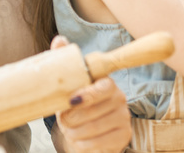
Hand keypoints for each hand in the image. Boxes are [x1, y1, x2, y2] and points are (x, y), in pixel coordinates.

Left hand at [51, 36, 130, 152]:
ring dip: (73, 133)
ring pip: (91, 130)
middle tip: (64, 119)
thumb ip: (64, 62)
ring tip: (70, 130)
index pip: (103, 87)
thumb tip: (59, 40)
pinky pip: (95, 145)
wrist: (85, 133)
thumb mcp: (69, 86)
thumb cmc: (76, 108)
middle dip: (69, 119)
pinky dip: (80, 145)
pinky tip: (80, 140)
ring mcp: (124, 119)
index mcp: (107, 83)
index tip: (71, 100)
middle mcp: (120, 99)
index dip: (88, 95)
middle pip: (91, 112)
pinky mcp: (124, 137)